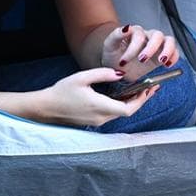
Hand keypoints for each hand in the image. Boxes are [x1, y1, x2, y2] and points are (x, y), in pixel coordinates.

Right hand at [31, 67, 156, 127]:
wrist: (45, 108)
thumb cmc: (61, 92)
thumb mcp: (82, 77)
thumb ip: (103, 74)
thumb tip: (120, 74)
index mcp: (100, 107)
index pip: (128, 109)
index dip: (141, 100)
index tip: (149, 89)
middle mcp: (101, 118)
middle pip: (127, 112)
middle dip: (140, 100)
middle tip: (150, 87)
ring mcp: (97, 121)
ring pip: (120, 113)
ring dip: (131, 102)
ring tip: (140, 89)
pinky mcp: (92, 121)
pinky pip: (112, 114)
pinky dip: (121, 105)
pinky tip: (123, 95)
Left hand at [96, 23, 179, 74]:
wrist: (117, 65)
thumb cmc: (114, 53)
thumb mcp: (110, 45)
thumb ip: (116, 35)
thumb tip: (127, 28)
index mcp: (135, 32)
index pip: (139, 36)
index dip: (132, 49)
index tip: (123, 62)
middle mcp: (148, 36)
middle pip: (157, 36)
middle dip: (151, 48)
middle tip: (142, 60)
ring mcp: (157, 45)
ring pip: (169, 41)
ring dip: (167, 50)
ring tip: (161, 61)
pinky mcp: (162, 55)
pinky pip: (174, 52)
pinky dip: (174, 57)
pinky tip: (167, 65)